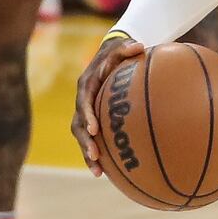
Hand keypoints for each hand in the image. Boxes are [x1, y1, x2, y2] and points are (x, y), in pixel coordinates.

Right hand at [72, 37, 145, 176]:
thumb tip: (139, 46)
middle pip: (78, 125)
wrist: (110, 57)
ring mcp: (86, 112)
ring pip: (82, 137)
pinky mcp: (93, 120)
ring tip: (97, 172)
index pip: (83, 102)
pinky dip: (99, 155)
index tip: (94, 128)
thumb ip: (127, 47)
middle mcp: (82, 101)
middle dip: (84, 141)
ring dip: (88, 154)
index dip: (86, 115)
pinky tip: (108, 173)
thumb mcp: (121, 47)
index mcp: (86, 85)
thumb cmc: (118, 52)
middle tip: (94, 154)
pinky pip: (93, 139)